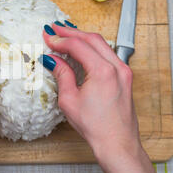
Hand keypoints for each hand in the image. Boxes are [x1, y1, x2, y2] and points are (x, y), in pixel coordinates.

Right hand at [42, 23, 138, 155]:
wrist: (117, 143)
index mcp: (103, 72)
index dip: (60, 40)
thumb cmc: (96, 127)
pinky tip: (83, 49)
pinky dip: (94, 48)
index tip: (48, 37)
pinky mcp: (125, 77)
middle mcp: (117, 67)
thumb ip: (62, 74)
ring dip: (83, 37)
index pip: (78, 46)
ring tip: (67, 35)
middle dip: (71, 32)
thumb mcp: (70, 100)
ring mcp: (124, 71)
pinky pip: (108, 54)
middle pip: (92, 39)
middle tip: (55, 29)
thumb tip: (52, 60)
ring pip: (102, 44)